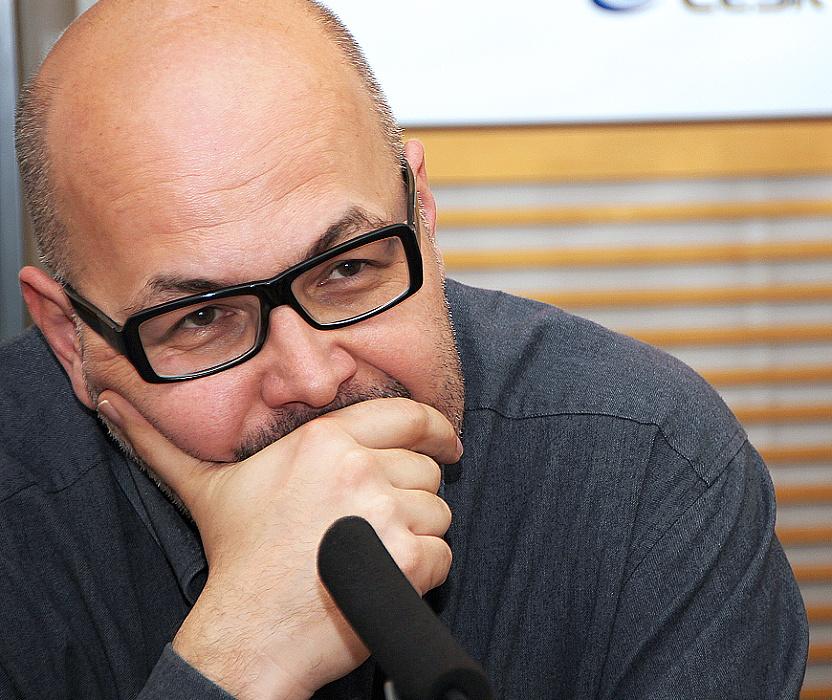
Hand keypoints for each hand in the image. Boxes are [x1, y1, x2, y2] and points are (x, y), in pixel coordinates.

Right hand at [97, 393, 460, 699]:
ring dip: (416, 535)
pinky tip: (382, 578)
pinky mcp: (406, 559)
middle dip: (410, 496)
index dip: (435, 430)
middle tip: (374, 523)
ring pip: (438, 512)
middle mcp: (357, 467)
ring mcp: (384, 513)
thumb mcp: (207, 489)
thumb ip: (165, 444)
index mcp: (324, 440)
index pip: (408, 416)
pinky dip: (423, 572)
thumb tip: (111, 406)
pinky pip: (443, 554)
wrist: (248, 631)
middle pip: (425, 469)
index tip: (446, 444)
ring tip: (370, 554)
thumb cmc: (237, 559)